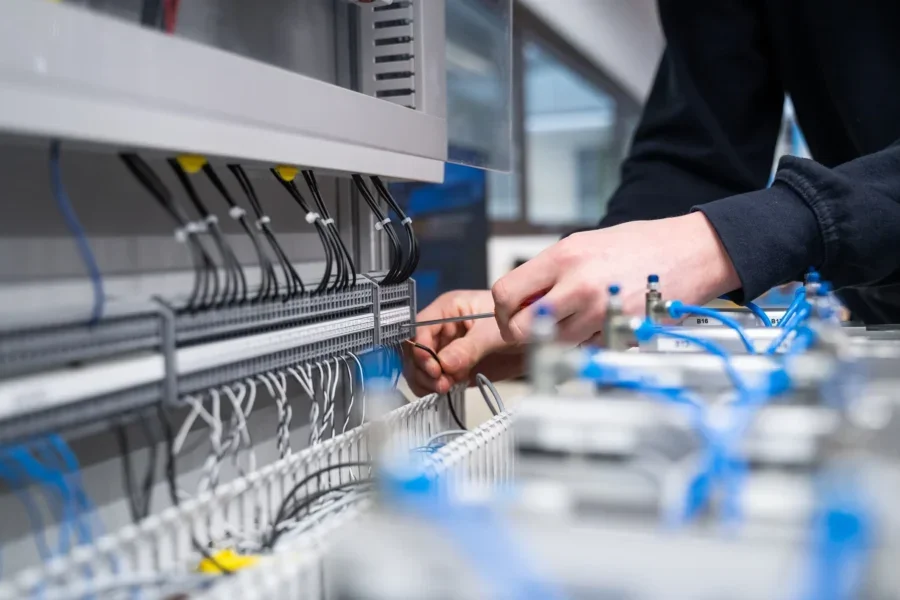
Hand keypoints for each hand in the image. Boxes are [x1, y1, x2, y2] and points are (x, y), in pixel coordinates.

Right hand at [403, 290, 524, 396]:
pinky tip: (447, 388)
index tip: (432, 366)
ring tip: (444, 386)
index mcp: (449, 309)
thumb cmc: (522, 319)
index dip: (420, 348)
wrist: (542, 340)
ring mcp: (449, 349)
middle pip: (415, 349)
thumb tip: (446, 362)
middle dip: (423, 368)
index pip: (420, 327)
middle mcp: (445, 329)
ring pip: (421, 367)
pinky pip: (435, 379)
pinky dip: (435, 387)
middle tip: (439, 381)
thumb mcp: (495, 333)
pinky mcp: (456, 368)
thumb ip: (469, 347)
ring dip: (428, 380)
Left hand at [491, 212, 740, 344]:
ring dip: (554, 339)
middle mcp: (578, 286)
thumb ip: (547, 271)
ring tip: (573, 320)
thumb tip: (519, 298)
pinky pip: (585, 351)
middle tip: (532, 327)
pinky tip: (600, 324)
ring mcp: (600, 313)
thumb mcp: (583, 243)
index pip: (504, 294)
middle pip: (520, 329)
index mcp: (563, 257)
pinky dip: (585, 345)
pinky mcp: (619, 335)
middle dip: (520, 332)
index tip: (510, 313)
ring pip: (551, 345)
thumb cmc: (640, 245)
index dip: (501, 310)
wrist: (691, 252)